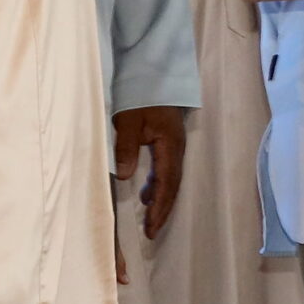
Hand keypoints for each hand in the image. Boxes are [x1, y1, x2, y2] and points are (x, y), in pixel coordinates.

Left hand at [112, 106, 188, 239]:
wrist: (152, 71)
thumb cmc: (139, 94)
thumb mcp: (127, 120)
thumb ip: (126, 147)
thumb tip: (126, 177)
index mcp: (170, 146)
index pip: (167, 184)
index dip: (159, 207)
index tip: (151, 227)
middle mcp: (177, 149)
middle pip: (173, 186)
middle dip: (163, 209)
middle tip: (152, 232)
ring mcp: (174, 145)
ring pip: (171, 179)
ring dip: (161, 198)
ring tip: (149, 216)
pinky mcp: (168, 141)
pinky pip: (167, 169)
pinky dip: (158, 184)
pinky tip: (146, 191)